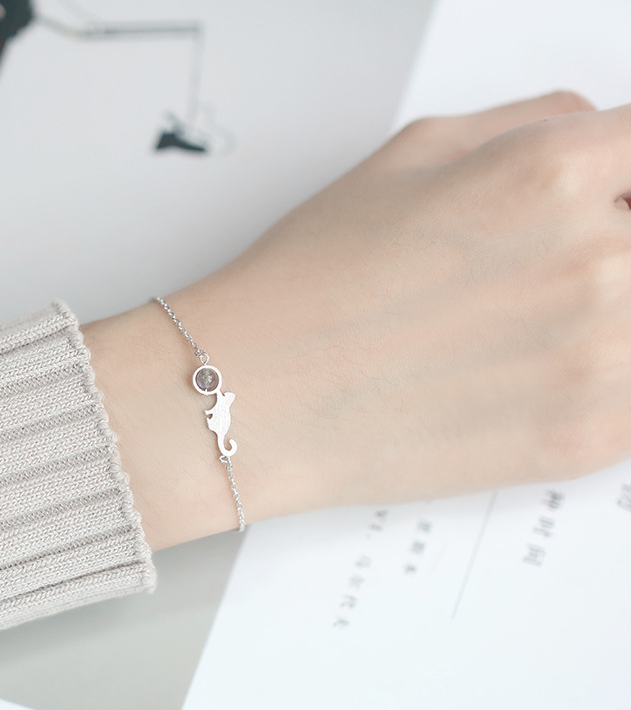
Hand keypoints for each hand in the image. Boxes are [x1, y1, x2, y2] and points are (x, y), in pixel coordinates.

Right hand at [84, 91, 630, 548]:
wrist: (261, 396)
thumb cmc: (314, 281)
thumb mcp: (410, 157)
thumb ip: (530, 123)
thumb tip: (599, 131)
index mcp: (554, 173)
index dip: (629, 178)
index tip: (613, 200)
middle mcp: (594, 261)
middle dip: (611, 244)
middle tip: (539, 272)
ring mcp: (599, 360)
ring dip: (607, 316)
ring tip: (525, 327)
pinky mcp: (585, 440)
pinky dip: (602, 383)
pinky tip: (532, 377)